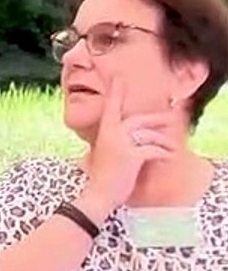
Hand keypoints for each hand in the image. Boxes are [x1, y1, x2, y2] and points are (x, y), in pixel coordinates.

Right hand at [78, 79, 179, 220]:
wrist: (98, 193)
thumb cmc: (101, 176)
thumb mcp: (103, 152)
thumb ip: (113, 140)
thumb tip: (130, 135)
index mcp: (104, 131)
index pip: (111, 107)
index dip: (116, 91)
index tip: (119, 77)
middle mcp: (112, 134)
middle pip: (139, 120)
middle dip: (158, 120)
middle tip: (171, 118)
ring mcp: (122, 144)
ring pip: (150, 135)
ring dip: (164, 142)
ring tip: (172, 147)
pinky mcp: (132, 156)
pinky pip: (154, 150)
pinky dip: (164, 154)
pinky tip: (170, 156)